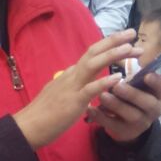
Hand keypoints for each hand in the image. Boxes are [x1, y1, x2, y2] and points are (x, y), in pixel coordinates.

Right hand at [11, 31, 137, 148]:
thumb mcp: (64, 93)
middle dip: (114, 41)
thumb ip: (75, 85)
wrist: (27, 127)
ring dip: (112, 55)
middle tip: (133, 33)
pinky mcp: (72, 102)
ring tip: (130, 48)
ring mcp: (72, 87)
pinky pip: (90, 89)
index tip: (126, 38)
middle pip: (94, 52)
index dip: (109, 44)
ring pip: (92, 65)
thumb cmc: (45, 113)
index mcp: (71, 74)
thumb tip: (83, 79)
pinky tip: (118, 77)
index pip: (92, 54)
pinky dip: (104, 82)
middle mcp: (72, 75)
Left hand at [86, 65, 160, 142]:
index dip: (157, 82)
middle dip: (133, 94)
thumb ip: (137, 72)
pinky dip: (101, 117)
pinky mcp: (124, 131)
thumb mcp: (140, 85)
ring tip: (102, 95)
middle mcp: (153, 109)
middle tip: (117, 85)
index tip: (147, 75)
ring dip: (116, 104)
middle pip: (148, 103)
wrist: (128, 123)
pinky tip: (90, 108)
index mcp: (159, 94)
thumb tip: (127, 46)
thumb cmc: (134, 96)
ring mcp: (140, 123)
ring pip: (131, 115)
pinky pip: (113, 125)